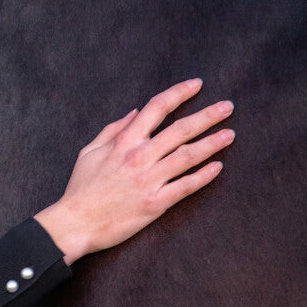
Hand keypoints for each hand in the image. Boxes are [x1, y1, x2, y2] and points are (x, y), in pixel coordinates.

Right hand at [34, 78, 233, 263]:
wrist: (76, 222)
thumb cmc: (81, 187)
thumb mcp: (90, 150)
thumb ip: (113, 129)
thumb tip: (134, 111)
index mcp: (124, 141)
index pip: (157, 107)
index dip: (179, 93)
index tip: (196, 85)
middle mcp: (140, 156)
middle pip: (181, 129)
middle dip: (207, 115)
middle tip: (227, 107)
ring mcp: (149, 179)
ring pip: (188, 156)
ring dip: (212, 143)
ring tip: (230, 134)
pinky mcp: (155, 203)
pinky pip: (185, 187)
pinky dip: (203, 176)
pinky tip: (218, 167)